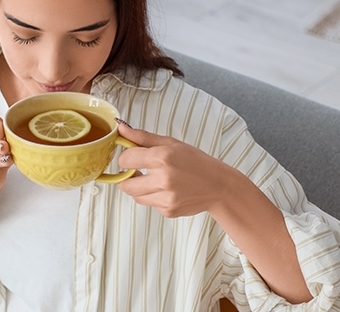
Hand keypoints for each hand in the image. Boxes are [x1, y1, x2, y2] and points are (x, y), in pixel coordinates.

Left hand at [115, 121, 239, 217]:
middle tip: (137, 171)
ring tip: (154, 179)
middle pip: (125, 184)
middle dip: (126, 177)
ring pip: (135, 196)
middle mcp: (163, 179)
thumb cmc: (195, 162)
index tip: (132, 157)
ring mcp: (166, 198)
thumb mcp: (171, 143)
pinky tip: (166, 190)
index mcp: (162, 157)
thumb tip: (121, 128)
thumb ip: (142, 137)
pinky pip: (149, 204)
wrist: (218, 185)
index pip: (125, 160)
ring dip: (138, 188)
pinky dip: (153, 197)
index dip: (126, 158)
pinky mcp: (168, 211)